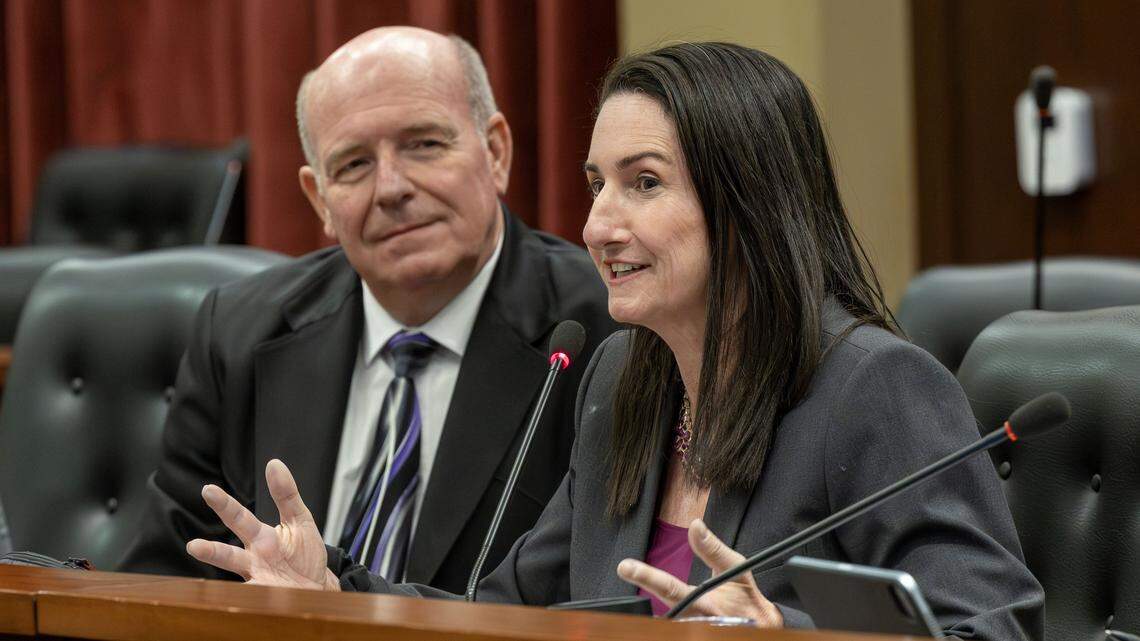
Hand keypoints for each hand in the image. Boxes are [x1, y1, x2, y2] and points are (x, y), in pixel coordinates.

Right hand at [186, 459, 339, 590]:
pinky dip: (246, 599)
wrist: (317, 586)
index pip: (240, 518)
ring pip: (237, 583)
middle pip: (229, 553)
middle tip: (193, 547)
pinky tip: (240, 600)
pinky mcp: (268, 597)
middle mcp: (253, 559)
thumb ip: (286, 494)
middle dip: (211, 550)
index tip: (208, 490)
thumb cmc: (305, 553)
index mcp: (260, 537)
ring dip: (220, 579)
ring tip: (200, 564)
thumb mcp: (300, 519)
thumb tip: (274, 464)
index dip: (225, 505)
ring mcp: (258, 580)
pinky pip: (253, 598)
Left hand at [616, 518, 781, 624]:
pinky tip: (653, 617)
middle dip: (641, 607)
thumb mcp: (735, 568)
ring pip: (664, 625)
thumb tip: (695, 525)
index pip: (671, 588)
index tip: (625, 567)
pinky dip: (664, 622)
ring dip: (650, 618)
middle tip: (629, 582)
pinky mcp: (691, 634)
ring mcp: (693, 632)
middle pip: (660, 615)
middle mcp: (696, 622)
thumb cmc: (745, 597)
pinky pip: (672, 628)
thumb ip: (712, 549)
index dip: (646, 577)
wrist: (761, 626)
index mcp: (705, 604)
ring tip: (640, 607)